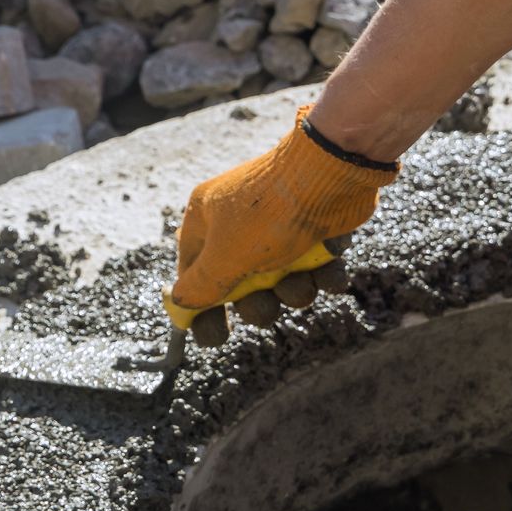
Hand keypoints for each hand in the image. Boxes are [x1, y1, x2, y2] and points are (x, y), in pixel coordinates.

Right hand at [168, 104, 397, 345]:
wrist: (331, 173)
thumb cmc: (269, 213)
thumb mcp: (225, 255)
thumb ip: (203, 284)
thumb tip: (180, 302)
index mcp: (207, 219)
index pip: (194, 271)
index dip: (202, 307)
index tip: (212, 336)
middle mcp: (241, 222)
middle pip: (241, 284)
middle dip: (257, 304)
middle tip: (264, 307)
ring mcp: (281, 227)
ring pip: (282, 281)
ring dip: (293, 292)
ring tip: (301, 282)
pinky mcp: (316, 231)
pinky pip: (315, 268)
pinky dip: (324, 276)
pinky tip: (328, 274)